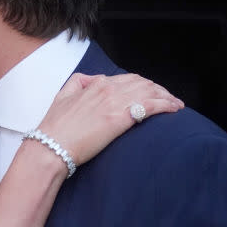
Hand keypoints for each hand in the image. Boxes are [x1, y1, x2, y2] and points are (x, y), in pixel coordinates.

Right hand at [39, 72, 183, 166]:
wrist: (51, 147)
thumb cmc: (54, 128)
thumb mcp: (62, 97)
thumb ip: (77, 83)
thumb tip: (90, 79)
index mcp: (95, 84)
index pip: (127, 79)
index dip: (142, 85)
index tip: (150, 93)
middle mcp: (108, 89)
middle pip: (142, 83)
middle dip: (158, 89)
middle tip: (167, 99)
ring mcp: (115, 103)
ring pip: (150, 91)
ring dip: (166, 96)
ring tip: (175, 104)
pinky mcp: (122, 118)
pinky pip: (151, 105)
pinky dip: (166, 104)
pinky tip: (174, 108)